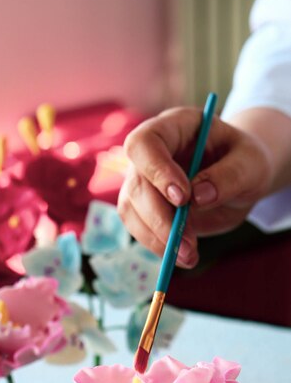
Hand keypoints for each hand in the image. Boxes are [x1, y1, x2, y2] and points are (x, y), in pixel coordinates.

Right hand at [118, 106, 272, 267]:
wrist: (239, 179)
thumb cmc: (245, 162)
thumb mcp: (250, 163)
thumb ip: (229, 176)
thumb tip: (198, 197)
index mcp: (173, 126)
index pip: (145, 143)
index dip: (156, 171)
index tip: (182, 199)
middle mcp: (150, 152)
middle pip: (136, 184)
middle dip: (160, 218)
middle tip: (186, 244)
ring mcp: (142, 179)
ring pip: (131, 209)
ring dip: (157, 237)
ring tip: (189, 255)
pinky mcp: (143, 206)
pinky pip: (138, 227)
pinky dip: (157, 245)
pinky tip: (182, 255)